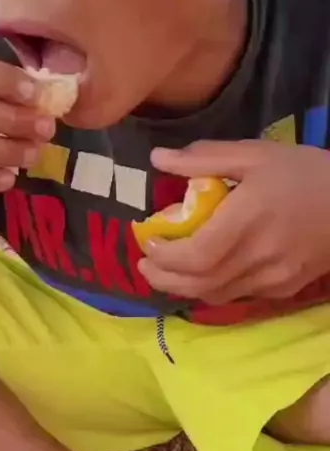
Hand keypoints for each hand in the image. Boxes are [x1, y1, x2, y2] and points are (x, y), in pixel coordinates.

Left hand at [139, 140, 329, 303]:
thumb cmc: (305, 173)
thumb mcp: (256, 154)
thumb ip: (204, 158)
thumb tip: (157, 158)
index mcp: (248, 219)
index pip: (195, 254)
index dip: (165, 256)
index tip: (148, 242)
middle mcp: (258, 255)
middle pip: (199, 282)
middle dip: (164, 278)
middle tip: (145, 266)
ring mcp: (272, 278)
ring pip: (215, 295)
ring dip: (183, 288)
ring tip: (166, 273)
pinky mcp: (282, 289)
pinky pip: (236, 295)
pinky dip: (211, 288)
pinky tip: (202, 275)